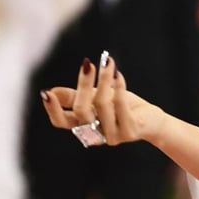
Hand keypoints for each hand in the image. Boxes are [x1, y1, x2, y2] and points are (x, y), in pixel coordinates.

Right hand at [41, 54, 167, 145]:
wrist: (152, 121)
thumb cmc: (123, 107)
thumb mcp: (96, 98)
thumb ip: (75, 96)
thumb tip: (50, 91)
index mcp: (83, 126)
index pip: (61, 122)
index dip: (52, 109)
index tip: (46, 93)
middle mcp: (95, 134)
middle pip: (80, 109)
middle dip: (83, 84)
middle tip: (88, 64)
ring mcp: (112, 136)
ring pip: (101, 105)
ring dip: (104, 80)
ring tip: (108, 62)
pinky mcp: (129, 132)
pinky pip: (120, 106)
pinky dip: (119, 87)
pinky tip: (118, 74)